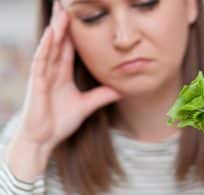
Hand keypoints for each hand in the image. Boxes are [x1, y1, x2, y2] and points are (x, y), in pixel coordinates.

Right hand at [7, 1, 121, 178]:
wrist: (44, 139)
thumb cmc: (59, 122)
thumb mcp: (86, 105)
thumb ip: (102, 95)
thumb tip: (121, 90)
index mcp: (63, 74)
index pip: (69, 49)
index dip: (74, 33)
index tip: (80, 17)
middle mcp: (52, 71)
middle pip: (59, 43)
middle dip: (63, 24)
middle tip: (67, 6)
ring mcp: (43, 76)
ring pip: (50, 47)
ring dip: (56, 29)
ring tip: (61, 12)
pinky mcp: (37, 83)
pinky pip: (41, 61)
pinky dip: (46, 46)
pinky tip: (51, 33)